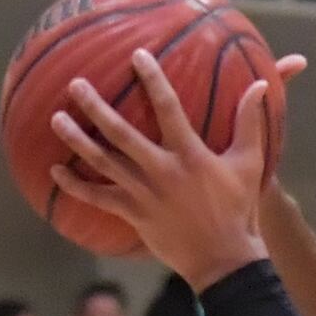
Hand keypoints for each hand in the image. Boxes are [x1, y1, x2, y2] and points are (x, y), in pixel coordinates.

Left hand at [51, 58, 279, 285]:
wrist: (224, 259)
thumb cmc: (239, 208)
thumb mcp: (250, 163)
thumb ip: (250, 122)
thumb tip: (260, 85)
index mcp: (190, 154)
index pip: (168, 108)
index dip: (153, 79)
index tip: (138, 55)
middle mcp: (162, 170)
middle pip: (121, 133)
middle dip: (96, 107)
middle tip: (75, 85)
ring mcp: (144, 194)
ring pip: (103, 162)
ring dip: (77, 140)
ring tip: (56, 119)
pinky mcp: (134, 214)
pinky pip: (98, 198)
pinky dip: (75, 185)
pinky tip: (55, 171)